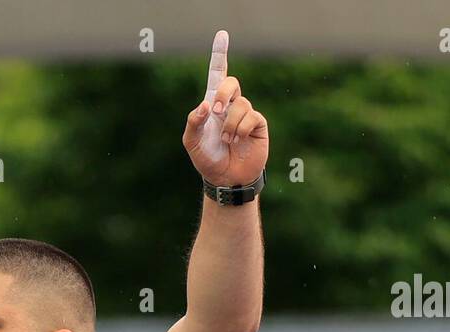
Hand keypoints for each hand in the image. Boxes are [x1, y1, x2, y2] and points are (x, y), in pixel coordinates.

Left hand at [182, 31, 268, 187]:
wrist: (225, 179)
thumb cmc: (207, 159)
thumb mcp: (191, 143)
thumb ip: (193, 122)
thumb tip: (205, 104)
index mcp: (212, 104)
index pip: (216, 75)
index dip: (220, 54)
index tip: (222, 35)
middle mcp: (230, 105)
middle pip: (230, 82)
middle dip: (222, 93)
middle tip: (214, 111)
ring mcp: (245, 113)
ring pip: (239, 104)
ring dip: (229, 125)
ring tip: (226, 141)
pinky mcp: (257, 124)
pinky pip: (250, 116)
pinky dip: (240, 129)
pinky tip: (237, 141)